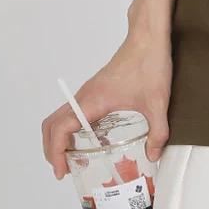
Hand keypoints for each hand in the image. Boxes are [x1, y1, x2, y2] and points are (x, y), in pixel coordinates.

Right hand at [41, 32, 172, 180]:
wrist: (148, 37)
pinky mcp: (96, 89)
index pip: (60, 129)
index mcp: (93, 101)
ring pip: (60, 116)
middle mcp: (84, 96)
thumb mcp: (158, 103)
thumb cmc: (150, 64)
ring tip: (73, 158)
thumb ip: (158, 132)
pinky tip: (92, 139)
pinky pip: (74, 110)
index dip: (55, 153)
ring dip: (59, 137)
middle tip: (63, 169)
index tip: (61, 171)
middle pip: (52, 124)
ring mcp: (88, 91)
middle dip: (51, 149)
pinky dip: (71, 127)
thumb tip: (153, 156)